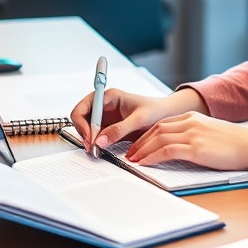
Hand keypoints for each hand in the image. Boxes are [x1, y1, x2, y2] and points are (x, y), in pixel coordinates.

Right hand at [69, 86, 207, 152]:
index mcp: (109, 96)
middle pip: (82, 118)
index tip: (90, 137)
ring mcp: (105, 117)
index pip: (85, 106)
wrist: (166, 116)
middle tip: (91, 147)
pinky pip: (96, 136)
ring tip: (96, 151)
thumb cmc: (156, 111)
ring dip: (89, 139)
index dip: (83, 122)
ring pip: (87, 128)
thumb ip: (119, 129)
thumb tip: (99, 140)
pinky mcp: (109, 128)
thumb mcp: (139, 120)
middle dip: (84, 132)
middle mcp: (104, 105)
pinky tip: (100, 150)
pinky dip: (95, 144)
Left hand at [126, 112, 247, 172]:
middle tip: (129, 153)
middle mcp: (189, 122)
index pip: (162, 124)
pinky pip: (167, 150)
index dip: (146, 135)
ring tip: (132, 160)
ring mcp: (192, 134)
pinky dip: (152, 156)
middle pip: (156, 129)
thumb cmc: (235, 143)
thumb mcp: (210, 132)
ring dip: (142, 150)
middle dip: (139, 142)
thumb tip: (180, 147)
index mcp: (192, 117)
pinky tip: (144, 163)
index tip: (137, 145)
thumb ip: (194, 135)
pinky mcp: (196, 148)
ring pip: (158, 139)